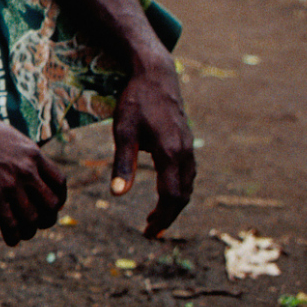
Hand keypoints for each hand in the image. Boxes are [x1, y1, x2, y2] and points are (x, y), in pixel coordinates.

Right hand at [0, 110, 67, 245]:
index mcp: (32, 153)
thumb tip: (22, 161)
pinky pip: (10, 224)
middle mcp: (26, 170)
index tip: (52, 205)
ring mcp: (10, 183)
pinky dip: (13, 236)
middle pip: (51, 204)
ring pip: (32, 218)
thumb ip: (19, 152)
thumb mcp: (6, 135)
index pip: (59, 182)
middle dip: (48, 218)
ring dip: (30, 231)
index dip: (59, 198)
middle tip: (39, 223)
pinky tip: (11, 240)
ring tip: (23, 234)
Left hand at [110, 61, 195, 235]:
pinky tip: (165, 192)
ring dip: (175, 203)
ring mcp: (189, 146)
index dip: (162, 217)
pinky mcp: (187, 141)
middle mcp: (185, 152)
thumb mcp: (123, 131)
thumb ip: (122, 164)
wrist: (155, 74)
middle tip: (150, 231)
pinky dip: (179, 188)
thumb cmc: (135, 100)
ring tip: (155, 217)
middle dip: (169, 216)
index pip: (173, 196)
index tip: (148, 231)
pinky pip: (188, 173)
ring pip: (188, 184)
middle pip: (183, 195)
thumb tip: (117, 195)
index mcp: (171, 153)